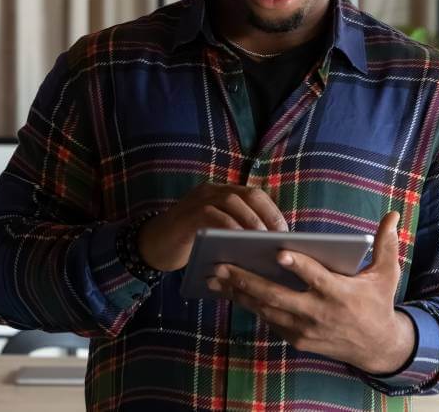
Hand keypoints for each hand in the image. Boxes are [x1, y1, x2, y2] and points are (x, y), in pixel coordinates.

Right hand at [137, 182, 287, 271]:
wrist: (152, 246)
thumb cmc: (190, 244)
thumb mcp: (217, 234)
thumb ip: (237, 232)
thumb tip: (269, 247)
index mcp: (222, 193)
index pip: (255, 195)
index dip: (272, 211)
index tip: (286, 233)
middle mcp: (212, 191)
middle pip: (248, 194)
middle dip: (267, 215)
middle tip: (279, 238)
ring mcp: (198, 199)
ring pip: (232, 202)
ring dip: (251, 222)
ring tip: (263, 243)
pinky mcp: (187, 214)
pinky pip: (212, 215)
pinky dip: (229, 228)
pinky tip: (239, 244)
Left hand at [207, 211, 415, 374]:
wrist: (377, 348)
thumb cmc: (378, 302)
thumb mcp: (387, 275)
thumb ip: (386, 244)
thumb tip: (393, 214)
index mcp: (340, 293)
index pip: (317, 277)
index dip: (299, 265)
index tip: (279, 251)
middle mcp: (319, 313)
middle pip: (278, 295)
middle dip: (247, 280)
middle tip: (222, 263)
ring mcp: (304, 329)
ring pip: (266, 309)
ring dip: (239, 293)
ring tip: (214, 275)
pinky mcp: (296, 339)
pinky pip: (267, 320)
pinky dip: (248, 305)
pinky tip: (228, 291)